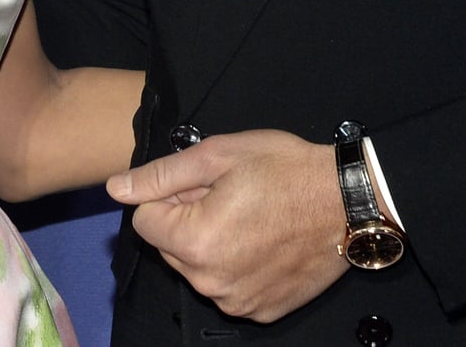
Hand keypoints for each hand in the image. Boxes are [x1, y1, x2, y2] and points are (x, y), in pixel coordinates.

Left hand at [106, 129, 347, 321]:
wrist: (348, 200)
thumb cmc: (286, 170)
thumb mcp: (217, 155)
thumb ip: (160, 176)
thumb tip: (116, 188)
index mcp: (194, 242)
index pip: (144, 221)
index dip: (170, 196)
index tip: (203, 186)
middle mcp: (211, 282)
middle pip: (170, 247)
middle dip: (188, 221)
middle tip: (230, 197)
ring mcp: (237, 302)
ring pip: (198, 269)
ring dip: (212, 244)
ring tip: (251, 218)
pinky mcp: (262, 310)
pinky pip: (229, 288)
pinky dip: (238, 266)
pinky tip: (265, 242)